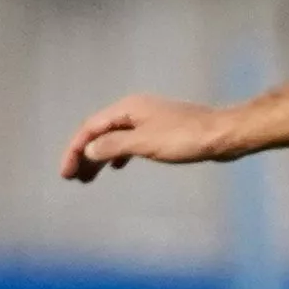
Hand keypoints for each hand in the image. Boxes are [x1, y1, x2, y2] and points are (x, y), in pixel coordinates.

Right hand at [62, 93, 233, 182]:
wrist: (222, 134)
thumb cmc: (185, 138)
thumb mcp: (145, 143)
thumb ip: (114, 146)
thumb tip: (89, 150)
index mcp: (128, 109)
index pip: (91, 128)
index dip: (75, 150)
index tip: (66, 174)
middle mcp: (135, 110)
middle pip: (100, 132)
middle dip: (85, 155)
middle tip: (74, 179)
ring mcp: (149, 120)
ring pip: (115, 138)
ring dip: (100, 157)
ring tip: (89, 178)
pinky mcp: (161, 131)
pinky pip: (130, 142)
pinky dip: (119, 155)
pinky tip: (119, 167)